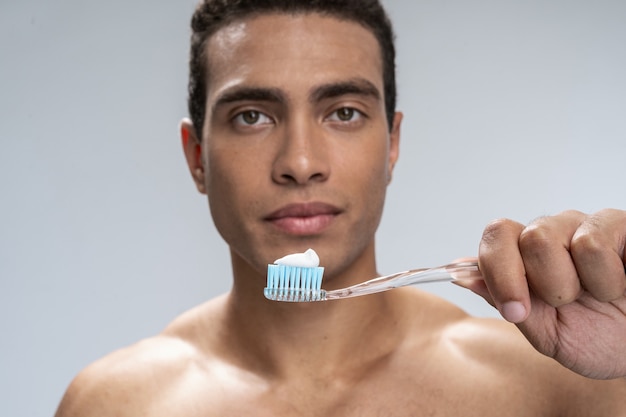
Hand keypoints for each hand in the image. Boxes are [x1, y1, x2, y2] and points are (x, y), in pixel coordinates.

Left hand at [462, 209, 625, 378]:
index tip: (515, 310)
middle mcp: (552, 233)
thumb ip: (503, 299)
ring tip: (597, 295)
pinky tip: (618, 284)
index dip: (498, 270)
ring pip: (548, 237)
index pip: (495, 237)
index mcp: (526, 256)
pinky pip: (593, 242)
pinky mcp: (618, 224)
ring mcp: (585, 225)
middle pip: (524, 238)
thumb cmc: (595, 337)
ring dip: (575, 283)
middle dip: (543, 284)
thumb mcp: (544, 331)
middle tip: (568, 302)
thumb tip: (460, 274)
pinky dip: (606, 278)